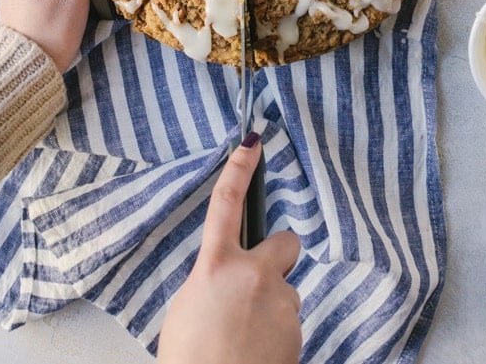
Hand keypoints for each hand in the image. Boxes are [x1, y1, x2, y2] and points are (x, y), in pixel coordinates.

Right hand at [157, 136, 301, 363]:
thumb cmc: (189, 360)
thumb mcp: (187, 308)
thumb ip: (212, 280)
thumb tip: (227, 280)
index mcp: (216, 267)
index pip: (227, 204)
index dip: (239, 169)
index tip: (252, 142)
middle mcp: (254, 275)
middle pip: (285, 243)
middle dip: (278, 258)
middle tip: (259, 285)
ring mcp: (281, 303)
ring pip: (285, 293)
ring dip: (272, 308)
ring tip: (246, 339)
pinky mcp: (297, 330)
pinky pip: (289, 323)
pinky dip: (276, 336)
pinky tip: (257, 354)